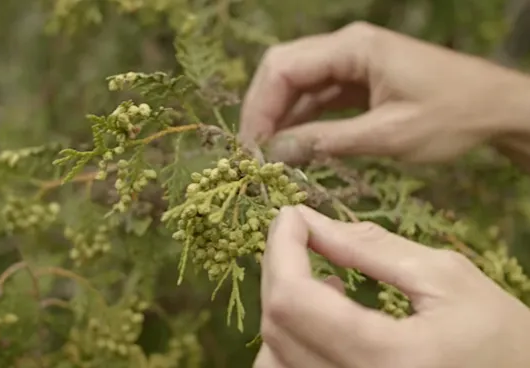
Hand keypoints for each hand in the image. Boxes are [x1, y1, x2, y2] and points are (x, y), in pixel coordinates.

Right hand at [239, 22, 529, 165]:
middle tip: (254, 153)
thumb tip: (276, 152)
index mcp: (353, 47)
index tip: (251, 147)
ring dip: (280, 118)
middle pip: (283, 71)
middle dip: (263, 111)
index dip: (259, 107)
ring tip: (268, 155)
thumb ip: (326, 141)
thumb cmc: (451, 116)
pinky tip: (291, 145)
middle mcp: (346, 47)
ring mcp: (351, 62)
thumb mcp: (386, 134)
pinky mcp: (358, 80)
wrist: (496, 109)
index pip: (283, 67)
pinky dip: (302, 120)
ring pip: (297, 85)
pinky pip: (318, 97)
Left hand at [255, 205, 529, 367]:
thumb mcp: (444, 277)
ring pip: (272, 356)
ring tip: (325, 283)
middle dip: (279, 268)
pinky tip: (325, 319)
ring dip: (283, 306)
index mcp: (387, 358)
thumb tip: (307, 221)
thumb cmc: (498, 335)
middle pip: (276, 325)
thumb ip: (369, 248)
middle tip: (302, 236)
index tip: (291, 215)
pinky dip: (290, 340)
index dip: (281, 248)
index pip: (294, 299)